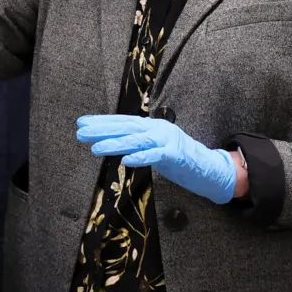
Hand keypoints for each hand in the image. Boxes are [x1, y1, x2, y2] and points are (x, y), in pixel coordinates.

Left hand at [76, 115, 238, 204]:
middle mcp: (157, 129)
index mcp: (152, 126)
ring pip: (136, 140)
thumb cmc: (181, 160)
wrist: (210, 169)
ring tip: (94, 148)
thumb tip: (115, 143)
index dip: (102, 122)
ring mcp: (167, 140)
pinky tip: (125, 161)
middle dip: (101, 129)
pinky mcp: (175, 155)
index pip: (123, 122)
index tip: (82, 123)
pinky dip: (140, 158)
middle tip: (80, 132)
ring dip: (114, 144)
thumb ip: (139, 143)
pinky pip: (154, 156)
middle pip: (125, 127)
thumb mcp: (155, 148)